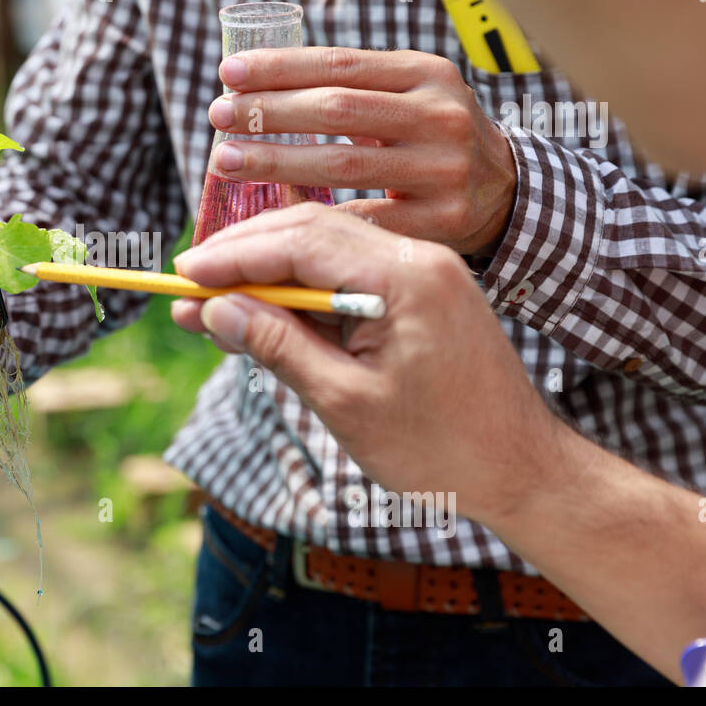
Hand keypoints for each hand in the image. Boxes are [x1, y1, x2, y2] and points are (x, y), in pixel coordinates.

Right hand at [170, 202, 560, 524]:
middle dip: (242, 259)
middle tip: (186, 288)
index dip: (232, 258)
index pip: (299, 243)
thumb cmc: (442, 449)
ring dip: (267, 277)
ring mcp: (426, 272)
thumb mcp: (345, 402)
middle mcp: (420, 258)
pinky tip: (264, 320)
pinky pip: (349, 277)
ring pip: (326, 252)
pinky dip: (302, 296)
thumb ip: (279, 346)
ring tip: (211, 311)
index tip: (181, 277)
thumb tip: (216, 311)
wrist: (524, 471)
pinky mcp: (425, 293)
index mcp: (406, 277)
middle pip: (310, 233)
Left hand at [206, 47, 516, 256]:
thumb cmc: (431, 140)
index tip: (229, 72)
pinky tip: (269, 213)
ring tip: (226, 159)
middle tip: (219, 115)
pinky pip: (362, 219)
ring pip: (344, 165)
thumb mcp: (408, 99)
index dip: (280, 67)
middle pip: (337, 110)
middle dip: (269, 112)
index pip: (341, 63)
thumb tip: (253, 86)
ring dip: (276, 162)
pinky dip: (313, 216)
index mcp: (426, 75)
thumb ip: (349, 90)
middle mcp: (440, 116)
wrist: (506, 193)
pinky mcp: (442, 221)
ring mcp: (445, 170)